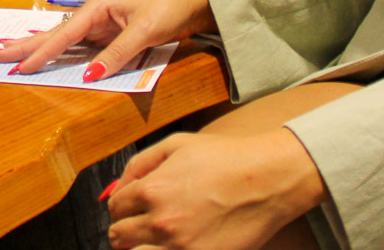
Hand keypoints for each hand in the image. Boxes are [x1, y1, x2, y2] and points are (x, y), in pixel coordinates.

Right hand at [0, 0, 212, 77]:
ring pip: (64, 41)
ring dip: (39, 48)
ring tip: (12, 53)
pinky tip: (48, 55)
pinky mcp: (110, 35)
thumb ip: (117, 53)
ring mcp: (101, 25)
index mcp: (97, 7)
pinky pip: (81, 47)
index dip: (42, 52)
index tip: (21, 66)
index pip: (64, 35)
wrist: (194, 0)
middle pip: (55, 34)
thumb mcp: (144, 30)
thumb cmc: (169, 6)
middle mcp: (94, 15)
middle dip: (26, 45)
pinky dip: (61, 52)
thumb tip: (90, 76)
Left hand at [106, 128, 324, 249]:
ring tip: (151, 240)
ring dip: (139, 247)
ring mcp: (181, 248)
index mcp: (152, 190)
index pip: (115, 207)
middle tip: (137, 225)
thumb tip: (119, 186)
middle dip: (125, 229)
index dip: (122, 205)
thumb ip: (140, 163)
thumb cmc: (225, 158)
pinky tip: (173, 245)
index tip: (132, 206)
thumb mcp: (176, 144)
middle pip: (119, 237)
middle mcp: (162, 222)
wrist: (268, 180)